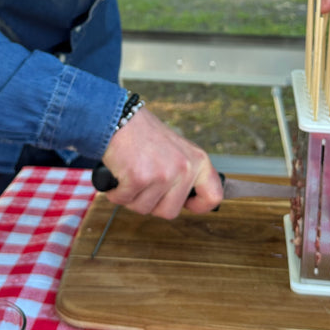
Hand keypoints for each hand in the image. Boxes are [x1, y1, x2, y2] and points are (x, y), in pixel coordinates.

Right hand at [100, 107, 222, 217]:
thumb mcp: (177, 150)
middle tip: (144, 183)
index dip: (199, 206)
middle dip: (152, 203)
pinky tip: (118, 175)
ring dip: (132, 197)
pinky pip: (124, 200)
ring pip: (145, 209)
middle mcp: (184, 168)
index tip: (187, 204)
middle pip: (170, 212)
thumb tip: (189, 201)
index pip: (213, 196)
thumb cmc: (143, 134)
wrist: (119, 117)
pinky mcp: (139, 177)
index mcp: (198, 161)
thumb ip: (185, 173)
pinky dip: (116, 192)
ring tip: (130, 174)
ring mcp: (163, 174)